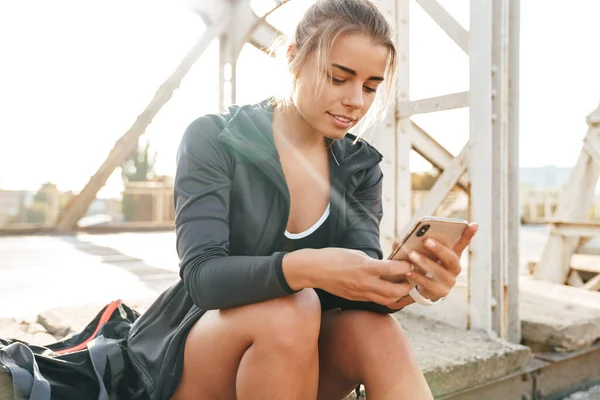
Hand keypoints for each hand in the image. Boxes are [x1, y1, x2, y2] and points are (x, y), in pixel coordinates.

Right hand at [299, 248, 413, 305]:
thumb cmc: (334, 257)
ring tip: (400, 286)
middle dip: (406, 286)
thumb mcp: (356, 254)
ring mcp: (360, 293)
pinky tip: (385, 289)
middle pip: (394, 291)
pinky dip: (383, 296)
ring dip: (396, 294)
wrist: (314, 270)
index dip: (405, 267)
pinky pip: (374, 300)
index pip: (393, 269)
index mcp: (365, 267)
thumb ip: (373, 262)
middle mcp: (364, 282)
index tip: (410, 263)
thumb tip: (387, 267)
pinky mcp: (355, 298)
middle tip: (410, 279)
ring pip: (386, 300)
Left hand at [405, 223, 478, 300]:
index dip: (469, 234)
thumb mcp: (431, 253)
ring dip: (424, 262)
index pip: (463, 243)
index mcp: (455, 256)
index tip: (473, 224)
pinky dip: (418, 276)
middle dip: (438, 249)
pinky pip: (428, 284)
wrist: (427, 288)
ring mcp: (449, 282)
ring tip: (411, 254)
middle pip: (450, 258)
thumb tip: (417, 234)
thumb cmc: (430, 264)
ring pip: (438, 272)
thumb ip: (428, 243)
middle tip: (425, 240)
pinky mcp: (440, 292)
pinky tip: (408, 270)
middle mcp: (455, 269)